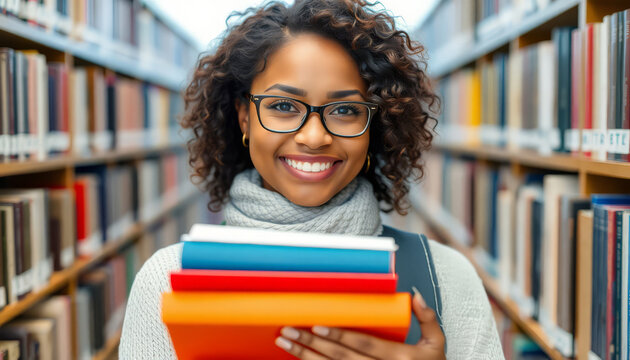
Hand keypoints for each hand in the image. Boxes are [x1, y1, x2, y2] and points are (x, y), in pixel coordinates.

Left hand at [275, 293, 445, 358]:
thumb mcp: (437, 344)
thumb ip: (427, 319)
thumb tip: (415, 294)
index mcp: (402, 358)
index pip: (365, 345)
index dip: (341, 336)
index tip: (318, 325)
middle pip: (342, 359)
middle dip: (312, 345)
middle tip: (289, 331)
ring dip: (305, 357)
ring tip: (285, 343)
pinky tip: (298, 358)